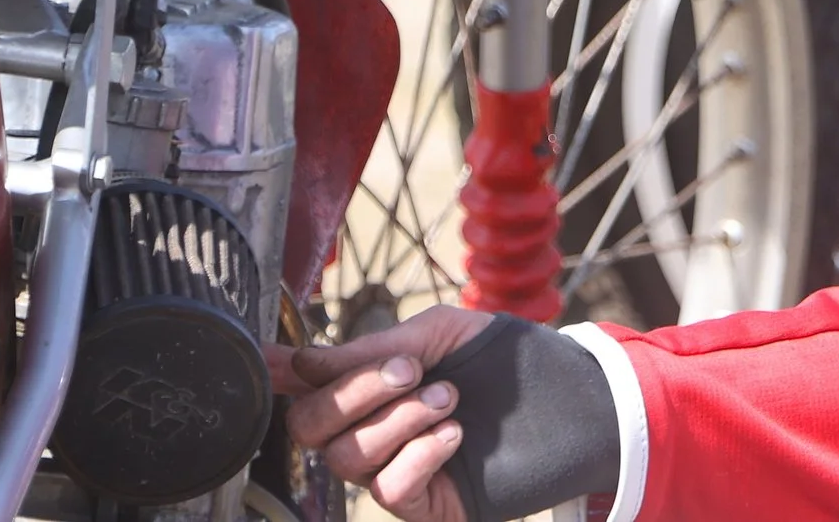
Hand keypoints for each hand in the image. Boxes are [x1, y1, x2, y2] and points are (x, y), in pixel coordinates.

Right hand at [271, 305, 492, 521]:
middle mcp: (370, 429)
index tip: (268, 361)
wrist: (571, 397)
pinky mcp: (424, 503)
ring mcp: (392, 469)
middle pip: (311, 427)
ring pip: (348, 458)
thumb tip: (300, 360)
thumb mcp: (440, 334)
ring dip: (399, 420)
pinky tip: (453, 433)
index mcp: (368, 383)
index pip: (303, 385)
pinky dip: (418, 455)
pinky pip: (390, 489)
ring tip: (449, 397)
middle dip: (354, 393)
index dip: (276, 375)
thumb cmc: (503, 360)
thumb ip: (372, 347)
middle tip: (410, 370)